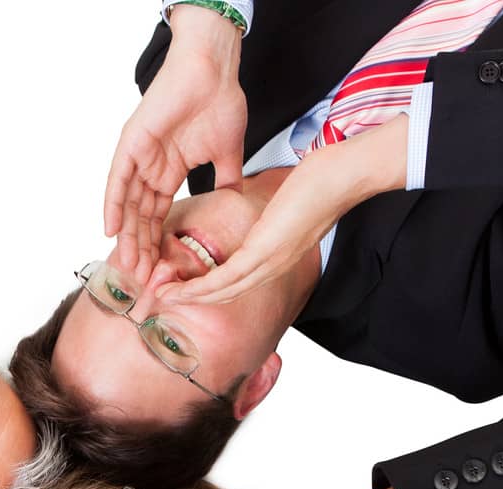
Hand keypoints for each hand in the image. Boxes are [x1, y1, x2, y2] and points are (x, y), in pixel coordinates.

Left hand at [105, 6, 246, 277]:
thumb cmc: (221, 103)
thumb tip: (235, 199)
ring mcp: (139, 155)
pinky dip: (114, 204)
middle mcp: (150, 166)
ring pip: (128, 203)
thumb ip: (226, 179)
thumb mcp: (227, 154)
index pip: (158, 214)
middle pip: (140, 215)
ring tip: (128, 264)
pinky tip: (112, 229)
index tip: (160, 269)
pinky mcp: (132, 143)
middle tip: (141, 279)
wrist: (215, 72)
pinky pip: (118, 180)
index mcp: (170, 170)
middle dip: (140, 247)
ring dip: (127, 235)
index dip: (158, 241)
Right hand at [168, 114, 409, 305]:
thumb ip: (266, 216)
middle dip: (190, 297)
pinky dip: (201, 287)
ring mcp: (269, 262)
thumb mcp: (284, 206)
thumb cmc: (318, 183)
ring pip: (222, 291)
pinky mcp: (265, 252)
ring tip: (162, 296)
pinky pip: (227, 277)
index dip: (204, 286)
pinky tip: (181, 289)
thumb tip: (255, 211)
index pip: (234, 279)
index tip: (178, 280)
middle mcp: (272, 267)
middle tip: (160, 296)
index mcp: (275, 256)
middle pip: (224, 293)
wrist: (342, 177)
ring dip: (189, 297)